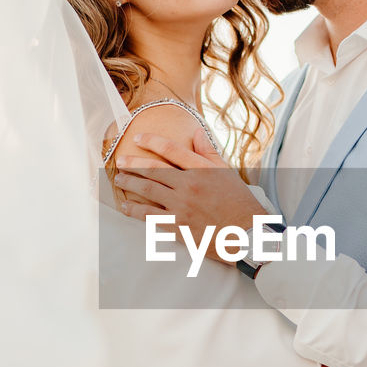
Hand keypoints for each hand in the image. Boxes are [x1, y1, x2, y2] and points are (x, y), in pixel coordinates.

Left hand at [114, 127, 262, 257]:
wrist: (247, 234)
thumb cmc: (239, 203)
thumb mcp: (227, 172)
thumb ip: (209, 151)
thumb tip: (196, 132)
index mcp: (201, 169)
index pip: (171, 149)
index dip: (151, 141)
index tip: (138, 137)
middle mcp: (189, 185)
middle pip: (153, 169)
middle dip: (133, 164)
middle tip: (120, 160)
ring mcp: (182, 206)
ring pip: (148, 191)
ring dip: (130, 184)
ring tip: (119, 179)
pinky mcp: (178, 226)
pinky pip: (151, 216)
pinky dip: (135, 210)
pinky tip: (126, 206)